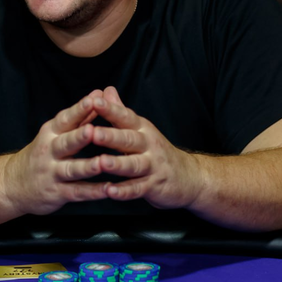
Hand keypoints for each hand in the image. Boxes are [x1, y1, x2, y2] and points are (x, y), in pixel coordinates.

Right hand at [3, 91, 108, 215]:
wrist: (13, 184)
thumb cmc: (42, 154)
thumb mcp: (55, 133)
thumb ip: (79, 116)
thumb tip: (98, 94)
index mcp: (51, 133)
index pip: (65, 119)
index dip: (79, 110)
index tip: (92, 100)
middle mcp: (50, 152)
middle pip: (66, 143)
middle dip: (79, 137)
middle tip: (92, 131)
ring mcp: (53, 173)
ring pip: (72, 170)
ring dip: (87, 167)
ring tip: (102, 163)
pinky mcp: (57, 193)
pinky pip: (77, 192)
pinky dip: (92, 192)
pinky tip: (108, 189)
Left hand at [91, 86, 200, 209]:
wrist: (189, 177)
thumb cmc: (156, 151)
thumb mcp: (140, 128)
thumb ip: (121, 111)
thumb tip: (106, 90)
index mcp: (141, 129)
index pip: (125, 116)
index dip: (110, 109)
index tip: (93, 101)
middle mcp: (148, 145)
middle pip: (128, 139)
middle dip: (110, 136)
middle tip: (92, 132)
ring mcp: (152, 166)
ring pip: (133, 165)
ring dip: (117, 164)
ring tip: (101, 163)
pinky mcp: (154, 186)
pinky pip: (138, 189)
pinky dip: (124, 191)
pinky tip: (110, 191)